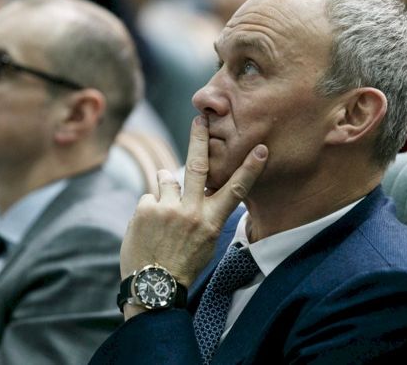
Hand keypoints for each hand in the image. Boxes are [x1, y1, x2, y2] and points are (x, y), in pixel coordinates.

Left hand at [119, 116, 267, 317]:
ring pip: (167, 178)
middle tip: (200, 118)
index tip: (260, 148)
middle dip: (200, 138)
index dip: (250, 168)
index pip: (236, 190)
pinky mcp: (145, 209)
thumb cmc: (183, 264)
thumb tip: (201, 189)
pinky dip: (149, 208)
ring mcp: (167, 208)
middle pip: (197, 165)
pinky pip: (148, 197)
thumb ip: (205, 213)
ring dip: (166, 187)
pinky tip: (149, 228)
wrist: (154, 287)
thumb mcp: (206, 242)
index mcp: (211, 221)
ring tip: (163, 213)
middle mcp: (191, 211)